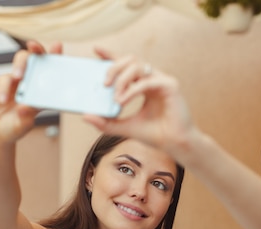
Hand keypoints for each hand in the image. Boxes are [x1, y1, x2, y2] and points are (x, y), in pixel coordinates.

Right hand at [0, 40, 61, 143]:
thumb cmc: (17, 125)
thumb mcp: (25, 122)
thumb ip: (26, 114)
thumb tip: (24, 107)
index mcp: (43, 87)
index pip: (51, 68)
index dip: (55, 54)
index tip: (57, 45)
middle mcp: (31, 80)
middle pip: (34, 57)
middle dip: (35, 49)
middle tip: (34, 47)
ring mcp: (16, 80)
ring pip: (19, 62)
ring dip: (20, 67)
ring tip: (18, 78)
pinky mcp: (2, 83)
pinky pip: (3, 80)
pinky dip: (3, 90)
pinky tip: (2, 101)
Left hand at [83, 49, 202, 161]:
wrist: (175, 145)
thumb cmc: (154, 135)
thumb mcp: (124, 127)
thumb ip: (106, 122)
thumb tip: (85, 115)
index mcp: (144, 85)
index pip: (126, 65)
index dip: (112, 55)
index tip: (96, 50)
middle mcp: (153, 79)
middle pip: (131, 60)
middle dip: (114, 67)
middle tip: (104, 83)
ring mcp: (162, 80)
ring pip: (138, 66)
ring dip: (122, 79)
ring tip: (115, 97)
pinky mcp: (170, 85)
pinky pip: (147, 81)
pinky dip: (132, 90)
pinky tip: (123, 100)